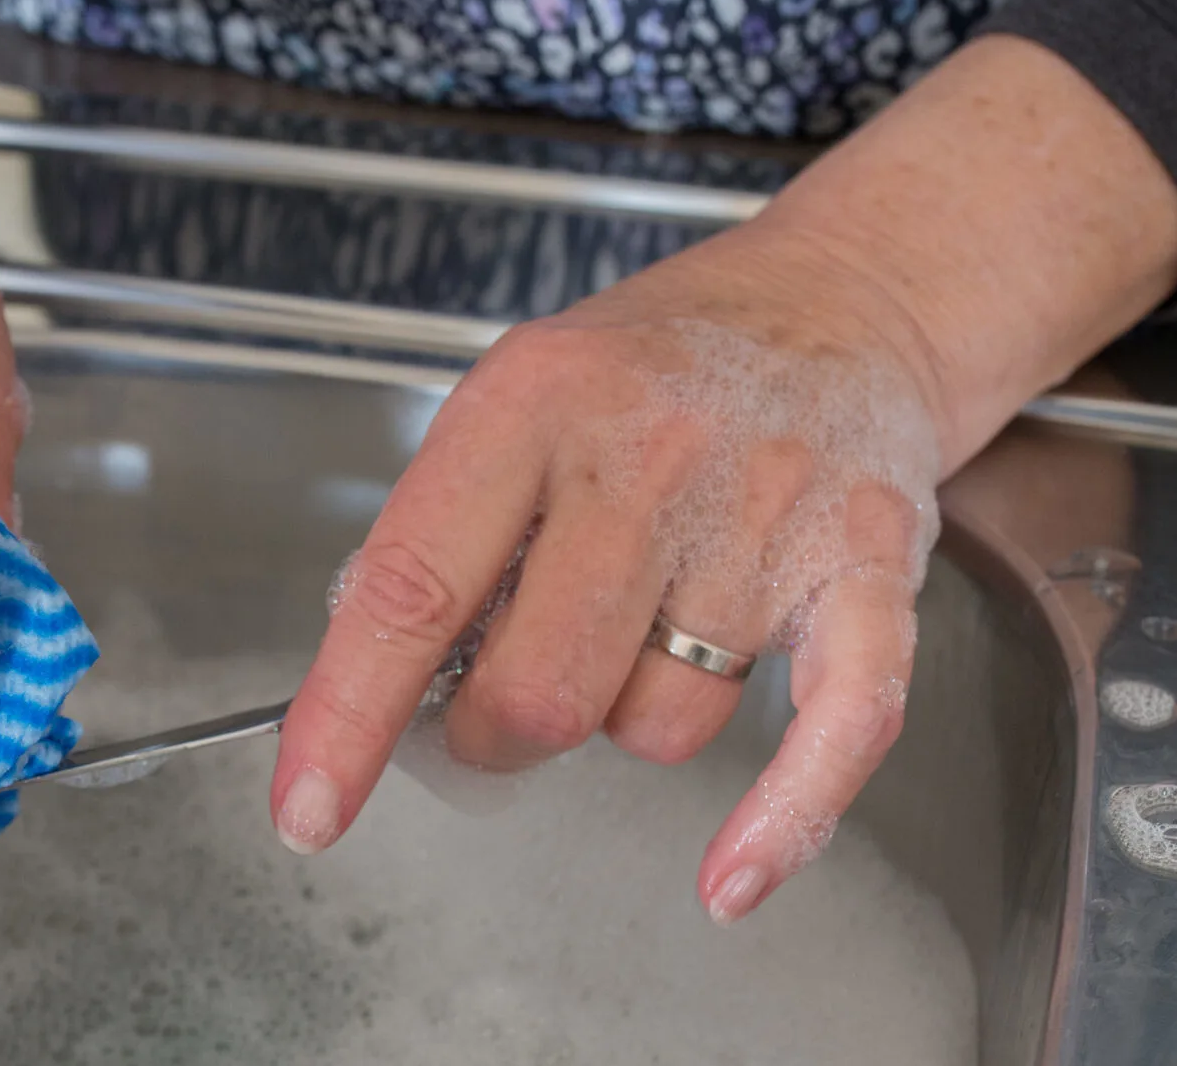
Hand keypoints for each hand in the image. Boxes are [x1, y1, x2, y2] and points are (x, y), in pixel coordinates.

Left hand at [270, 35, 1176, 925]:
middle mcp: (648, 455)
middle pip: (534, 691)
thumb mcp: (519, 393)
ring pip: (654, 726)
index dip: (350, 713)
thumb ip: (444, 524)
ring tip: (649, 622)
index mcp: (533, 403)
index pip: (414, 588)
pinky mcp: (867, 566)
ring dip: (626, 716)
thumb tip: (371, 672)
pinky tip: (729, 878)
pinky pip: (834, 730)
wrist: (841, 298)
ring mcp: (765, 514)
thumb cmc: (657, 362)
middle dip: (495, 733)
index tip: (309, 802)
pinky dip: (780, 820)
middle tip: (501, 699)